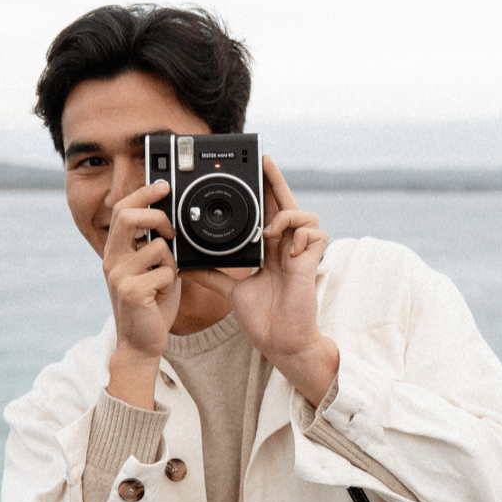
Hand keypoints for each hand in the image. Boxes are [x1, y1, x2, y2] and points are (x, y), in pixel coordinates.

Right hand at [103, 181, 178, 408]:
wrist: (141, 343)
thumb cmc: (151, 305)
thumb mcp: (153, 269)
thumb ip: (158, 246)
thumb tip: (175, 222)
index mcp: (116, 251)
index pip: (122, 209)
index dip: (142, 193)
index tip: (163, 186)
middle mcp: (112, 260)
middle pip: (128, 216)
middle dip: (157, 216)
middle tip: (173, 231)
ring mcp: (119, 275)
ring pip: (157, 248)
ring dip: (172, 264)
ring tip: (165, 282)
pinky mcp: (130, 291)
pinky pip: (165, 273)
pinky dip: (172, 283)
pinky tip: (161, 297)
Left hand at [182, 156, 337, 405]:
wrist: (280, 341)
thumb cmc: (262, 319)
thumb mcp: (232, 291)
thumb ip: (213, 276)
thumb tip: (187, 266)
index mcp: (269, 252)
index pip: (266, 214)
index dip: (262, 194)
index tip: (252, 174)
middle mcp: (285, 248)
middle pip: (285, 204)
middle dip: (276, 181)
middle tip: (264, 160)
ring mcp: (300, 254)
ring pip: (305, 215)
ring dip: (287, 216)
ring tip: (271, 232)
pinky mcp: (312, 261)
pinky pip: (315, 233)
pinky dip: (300, 236)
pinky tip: (289, 249)